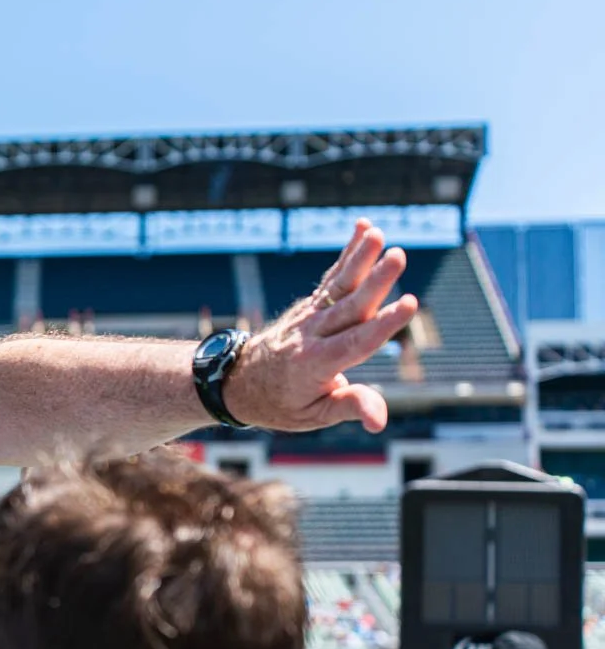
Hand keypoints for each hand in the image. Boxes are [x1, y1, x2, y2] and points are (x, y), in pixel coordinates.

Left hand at [222, 220, 416, 432]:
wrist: (239, 382)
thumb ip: (349, 407)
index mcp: (315, 365)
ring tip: (376, 233)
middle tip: (398, 255)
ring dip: (358, 258)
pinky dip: (346, 253)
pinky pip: (331, 278)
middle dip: (375, 281)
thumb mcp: (313, 416)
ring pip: (338, 286)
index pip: (354, 343)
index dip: (384, 324)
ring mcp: (309, 316)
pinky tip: (363, 227)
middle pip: (348, 306)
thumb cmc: (282, 403)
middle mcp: (312, 335)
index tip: (409, 303)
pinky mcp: (310, 305)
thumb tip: (380, 421)